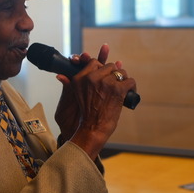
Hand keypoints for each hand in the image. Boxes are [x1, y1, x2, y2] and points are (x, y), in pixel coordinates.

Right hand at [54, 44, 134, 159]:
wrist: (91, 130)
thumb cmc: (83, 116)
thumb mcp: (70, 98)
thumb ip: (68, 85)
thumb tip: (60, 76)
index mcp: (80, 78)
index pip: (94, 62)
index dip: (101, 67)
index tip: (105, 74)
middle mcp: (92, 77)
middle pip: (109, 66)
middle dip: (113, 74)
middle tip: (115, 83)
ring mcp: (105, 82)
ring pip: (120, 72)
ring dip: (123, 79)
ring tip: (123, 88)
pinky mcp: (117, 89)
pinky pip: (130, 80)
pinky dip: (132, 87)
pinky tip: (130, 92)